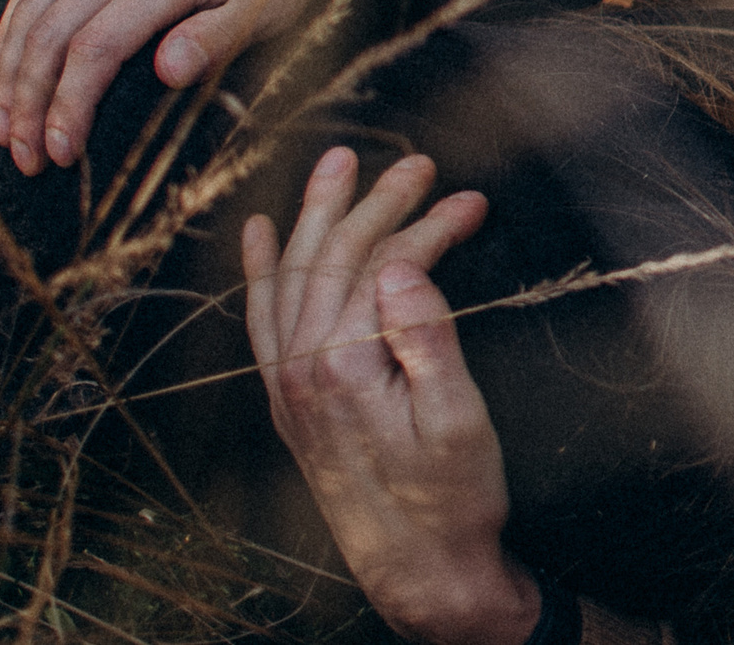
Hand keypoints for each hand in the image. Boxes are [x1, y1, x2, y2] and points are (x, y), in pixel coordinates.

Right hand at [0, 0, 334, 174]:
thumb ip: (218, 35)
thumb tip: (167, 72)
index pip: (94, 50)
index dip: (69, 107)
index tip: (60, 151)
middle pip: (48, 35)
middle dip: (27, 103)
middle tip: (23, 156)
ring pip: (32, 9)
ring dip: (8, 71)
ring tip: (1, 125)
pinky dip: (10, 26)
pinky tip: (1, 64)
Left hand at [245, 148, 540, 644]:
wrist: (419, 568)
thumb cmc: (452, 497)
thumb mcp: (460, 418)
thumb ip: (426, 337)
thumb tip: (399, 266)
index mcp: (343, 367)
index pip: (380, 265)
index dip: (427, 226)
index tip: (471, 201)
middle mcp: (300, 370)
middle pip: (332, 258)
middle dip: (377, 203)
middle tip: (419, 164)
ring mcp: (286, 385)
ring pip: (293, 277)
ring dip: (316, 216)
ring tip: (339, 165)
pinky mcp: (289, 401)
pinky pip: (264, 318)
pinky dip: (262, 271)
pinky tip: (263, 236)